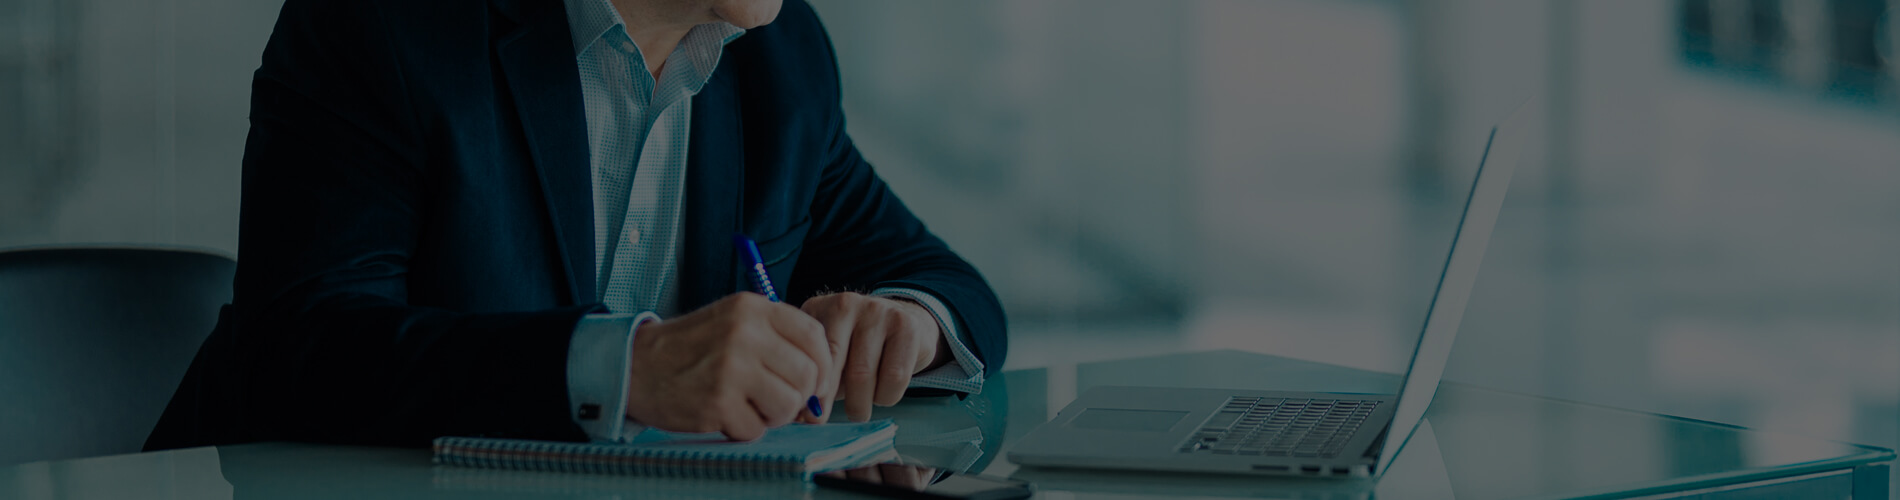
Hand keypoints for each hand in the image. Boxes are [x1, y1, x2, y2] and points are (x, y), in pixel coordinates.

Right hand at [624, 292, 830, 440]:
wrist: (634, 366)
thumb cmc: (690, 348)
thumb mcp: (733, 321)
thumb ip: (777, 339)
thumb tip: (822, 378)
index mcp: (752, 308)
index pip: (814, 335)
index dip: (823, 364)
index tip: (814, 381)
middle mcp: (745, 334)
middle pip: (807, 375)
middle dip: (797, 395)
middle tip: (774, 399)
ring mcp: (731, 369)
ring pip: (788, 405)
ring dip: (773, 415)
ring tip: (748, 405)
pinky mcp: (717, 403)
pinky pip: (757, 428)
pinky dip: (744, 428)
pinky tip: (724, 413)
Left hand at [799, 292, 952, 422]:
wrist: (904, 321)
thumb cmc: (856, 347)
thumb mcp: (830, 354)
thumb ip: (816, 379)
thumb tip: (804, 416)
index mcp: (820, 309)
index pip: (816, 356)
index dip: (817, 391)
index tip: (813, 416)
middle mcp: (847, 304)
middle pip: (837, 365)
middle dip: (838, 402)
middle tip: (842, 417)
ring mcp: (879, 311)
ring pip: (865, 376)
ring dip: (863, 403)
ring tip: (861, 406)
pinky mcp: (907, 325)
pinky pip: (895, 377)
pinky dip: (888, 396)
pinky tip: (883, 391)